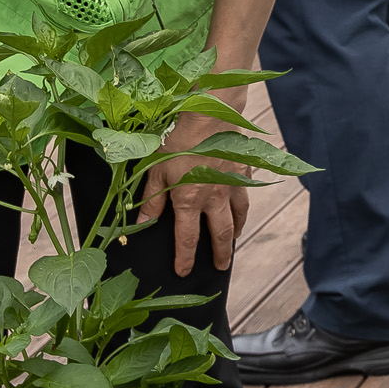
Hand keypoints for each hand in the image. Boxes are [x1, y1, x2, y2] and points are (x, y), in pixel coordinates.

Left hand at [136, 111, 253, 276]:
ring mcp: (232, 184)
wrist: (208, 115)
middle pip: (220, 234)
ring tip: (233, 239)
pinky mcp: (243, 170)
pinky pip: (246, 193)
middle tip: (220, 267)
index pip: (187, 238)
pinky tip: (241, 205)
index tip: (184, 272)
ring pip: (239, 215)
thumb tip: (142, 224)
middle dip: (220, 254)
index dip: (185, 258)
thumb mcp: (156, 170)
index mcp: (189, 200)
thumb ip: (151, 199)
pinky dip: (243, 204)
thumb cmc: (177, 140)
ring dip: (236, 231)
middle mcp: (214, 197)